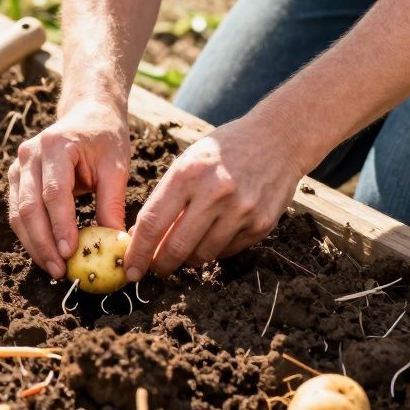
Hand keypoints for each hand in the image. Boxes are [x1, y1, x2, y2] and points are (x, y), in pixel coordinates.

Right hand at [8, 99, 131, 278]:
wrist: (87, 114)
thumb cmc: (105, 139)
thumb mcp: (116, 167)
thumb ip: (112, 203)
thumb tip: (114, 243)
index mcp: (56, 145)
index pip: (54, 193)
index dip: (60, 226)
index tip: (71, 252)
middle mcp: (29, 154)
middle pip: (30, 207)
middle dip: (44, 243)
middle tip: (60, 270)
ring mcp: (18, 166)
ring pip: (19, 214)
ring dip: (34, 245)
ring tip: (53, 268)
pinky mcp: (16, 179)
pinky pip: (18, 212)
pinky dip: (30, 236)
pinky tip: (46, 254)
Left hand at [122, 112, 307, 280]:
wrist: (278, 140)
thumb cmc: (224, 151)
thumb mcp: (188, 163)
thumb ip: (165, 198)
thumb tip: (140, 238)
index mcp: (188, 174)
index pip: (153, 223)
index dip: (138, 251)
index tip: (131, 269)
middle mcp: (215, 193)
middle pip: (176, 248)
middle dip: (160, 265)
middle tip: (155, 268)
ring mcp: (241, 211)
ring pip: (202, 256)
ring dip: (188, 260)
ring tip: (185, 248)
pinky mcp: (261, 225)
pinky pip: (227, 252)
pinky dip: (214, 250)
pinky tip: (214, 234)